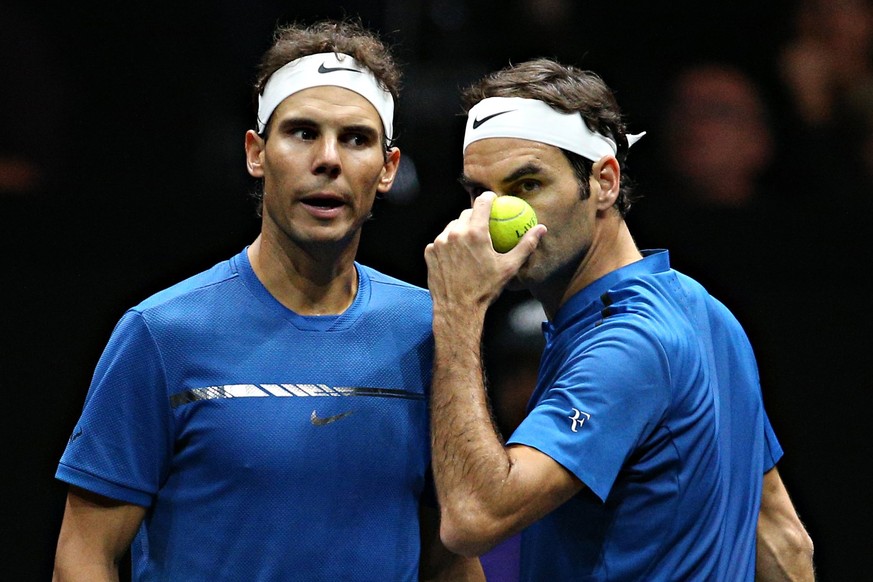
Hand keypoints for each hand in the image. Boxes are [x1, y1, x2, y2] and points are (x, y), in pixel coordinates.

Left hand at [425, 192, 545, 317]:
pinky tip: (456, 256)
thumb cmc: (485, 289)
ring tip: (469, 243)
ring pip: (452, 227)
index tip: (493, 200)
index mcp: (475, 233)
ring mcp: (439, 242)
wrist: (458, 308)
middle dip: (475, 217)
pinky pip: (441, 241)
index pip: (482, 202)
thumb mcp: (509, 267)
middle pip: (466, 214)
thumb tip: (541, 229)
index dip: (489, 198)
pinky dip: (448, 244)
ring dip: (461, 230)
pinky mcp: (430, 252)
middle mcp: (455, 233)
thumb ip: (525, 245)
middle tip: (483, 226)